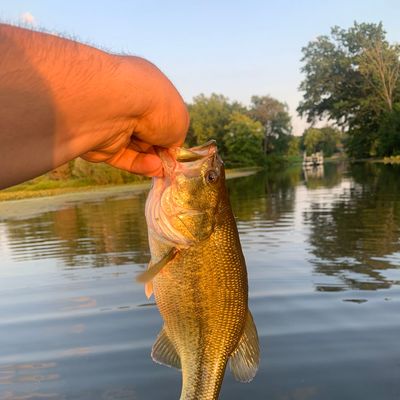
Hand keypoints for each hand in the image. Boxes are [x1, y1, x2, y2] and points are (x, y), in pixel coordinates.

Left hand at [80, 56, 188, 176]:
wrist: (118, 106)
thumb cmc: (157, 106)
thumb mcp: (180, 121)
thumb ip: (175, 138)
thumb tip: (168, 152)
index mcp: (147, 87)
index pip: (160, 114)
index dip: (170, 132)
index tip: (177, 148)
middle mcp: (128, 103)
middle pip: (148, 134)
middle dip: (160, 149)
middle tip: (170, 162)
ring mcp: (114, 123)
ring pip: (136, 148)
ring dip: (152, 159)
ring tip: (161, 166)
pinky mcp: (102, 143)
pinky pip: (123, 158)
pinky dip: (139, 164)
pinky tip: (152, 167)